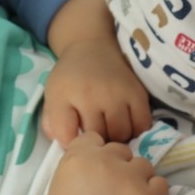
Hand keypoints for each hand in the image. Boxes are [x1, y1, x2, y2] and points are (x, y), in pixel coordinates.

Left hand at [43, 0, 151, 146]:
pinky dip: (136, 130)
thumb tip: (67, 146)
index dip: (71, 144)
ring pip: (122, 134)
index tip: (74, 138)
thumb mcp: (52, 97)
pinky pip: (142, 124)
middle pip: (99, 138)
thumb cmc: (70, 78)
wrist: (92, 47)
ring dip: (117, 138)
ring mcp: (117, 94)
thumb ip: (53, 124)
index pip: (68, 137)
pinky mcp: (138, 92)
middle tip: (95, 136)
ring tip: (110, 131)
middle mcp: (92, 95)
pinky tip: (126, 124)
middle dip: (96, 142)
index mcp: (65, 96)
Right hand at [44, 132, 168, 194]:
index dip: (97, 155)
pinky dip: (153, 193)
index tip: (95, 172)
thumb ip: (81, 156)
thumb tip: (103, 148)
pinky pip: (160, 183)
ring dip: (137, 179)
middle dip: (118, 166)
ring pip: (143, 165)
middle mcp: (104, 162)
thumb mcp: (63, 177)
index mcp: (78, 156)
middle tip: (112, 190)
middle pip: (121, 150)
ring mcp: (128, 179)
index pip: (96, 138)